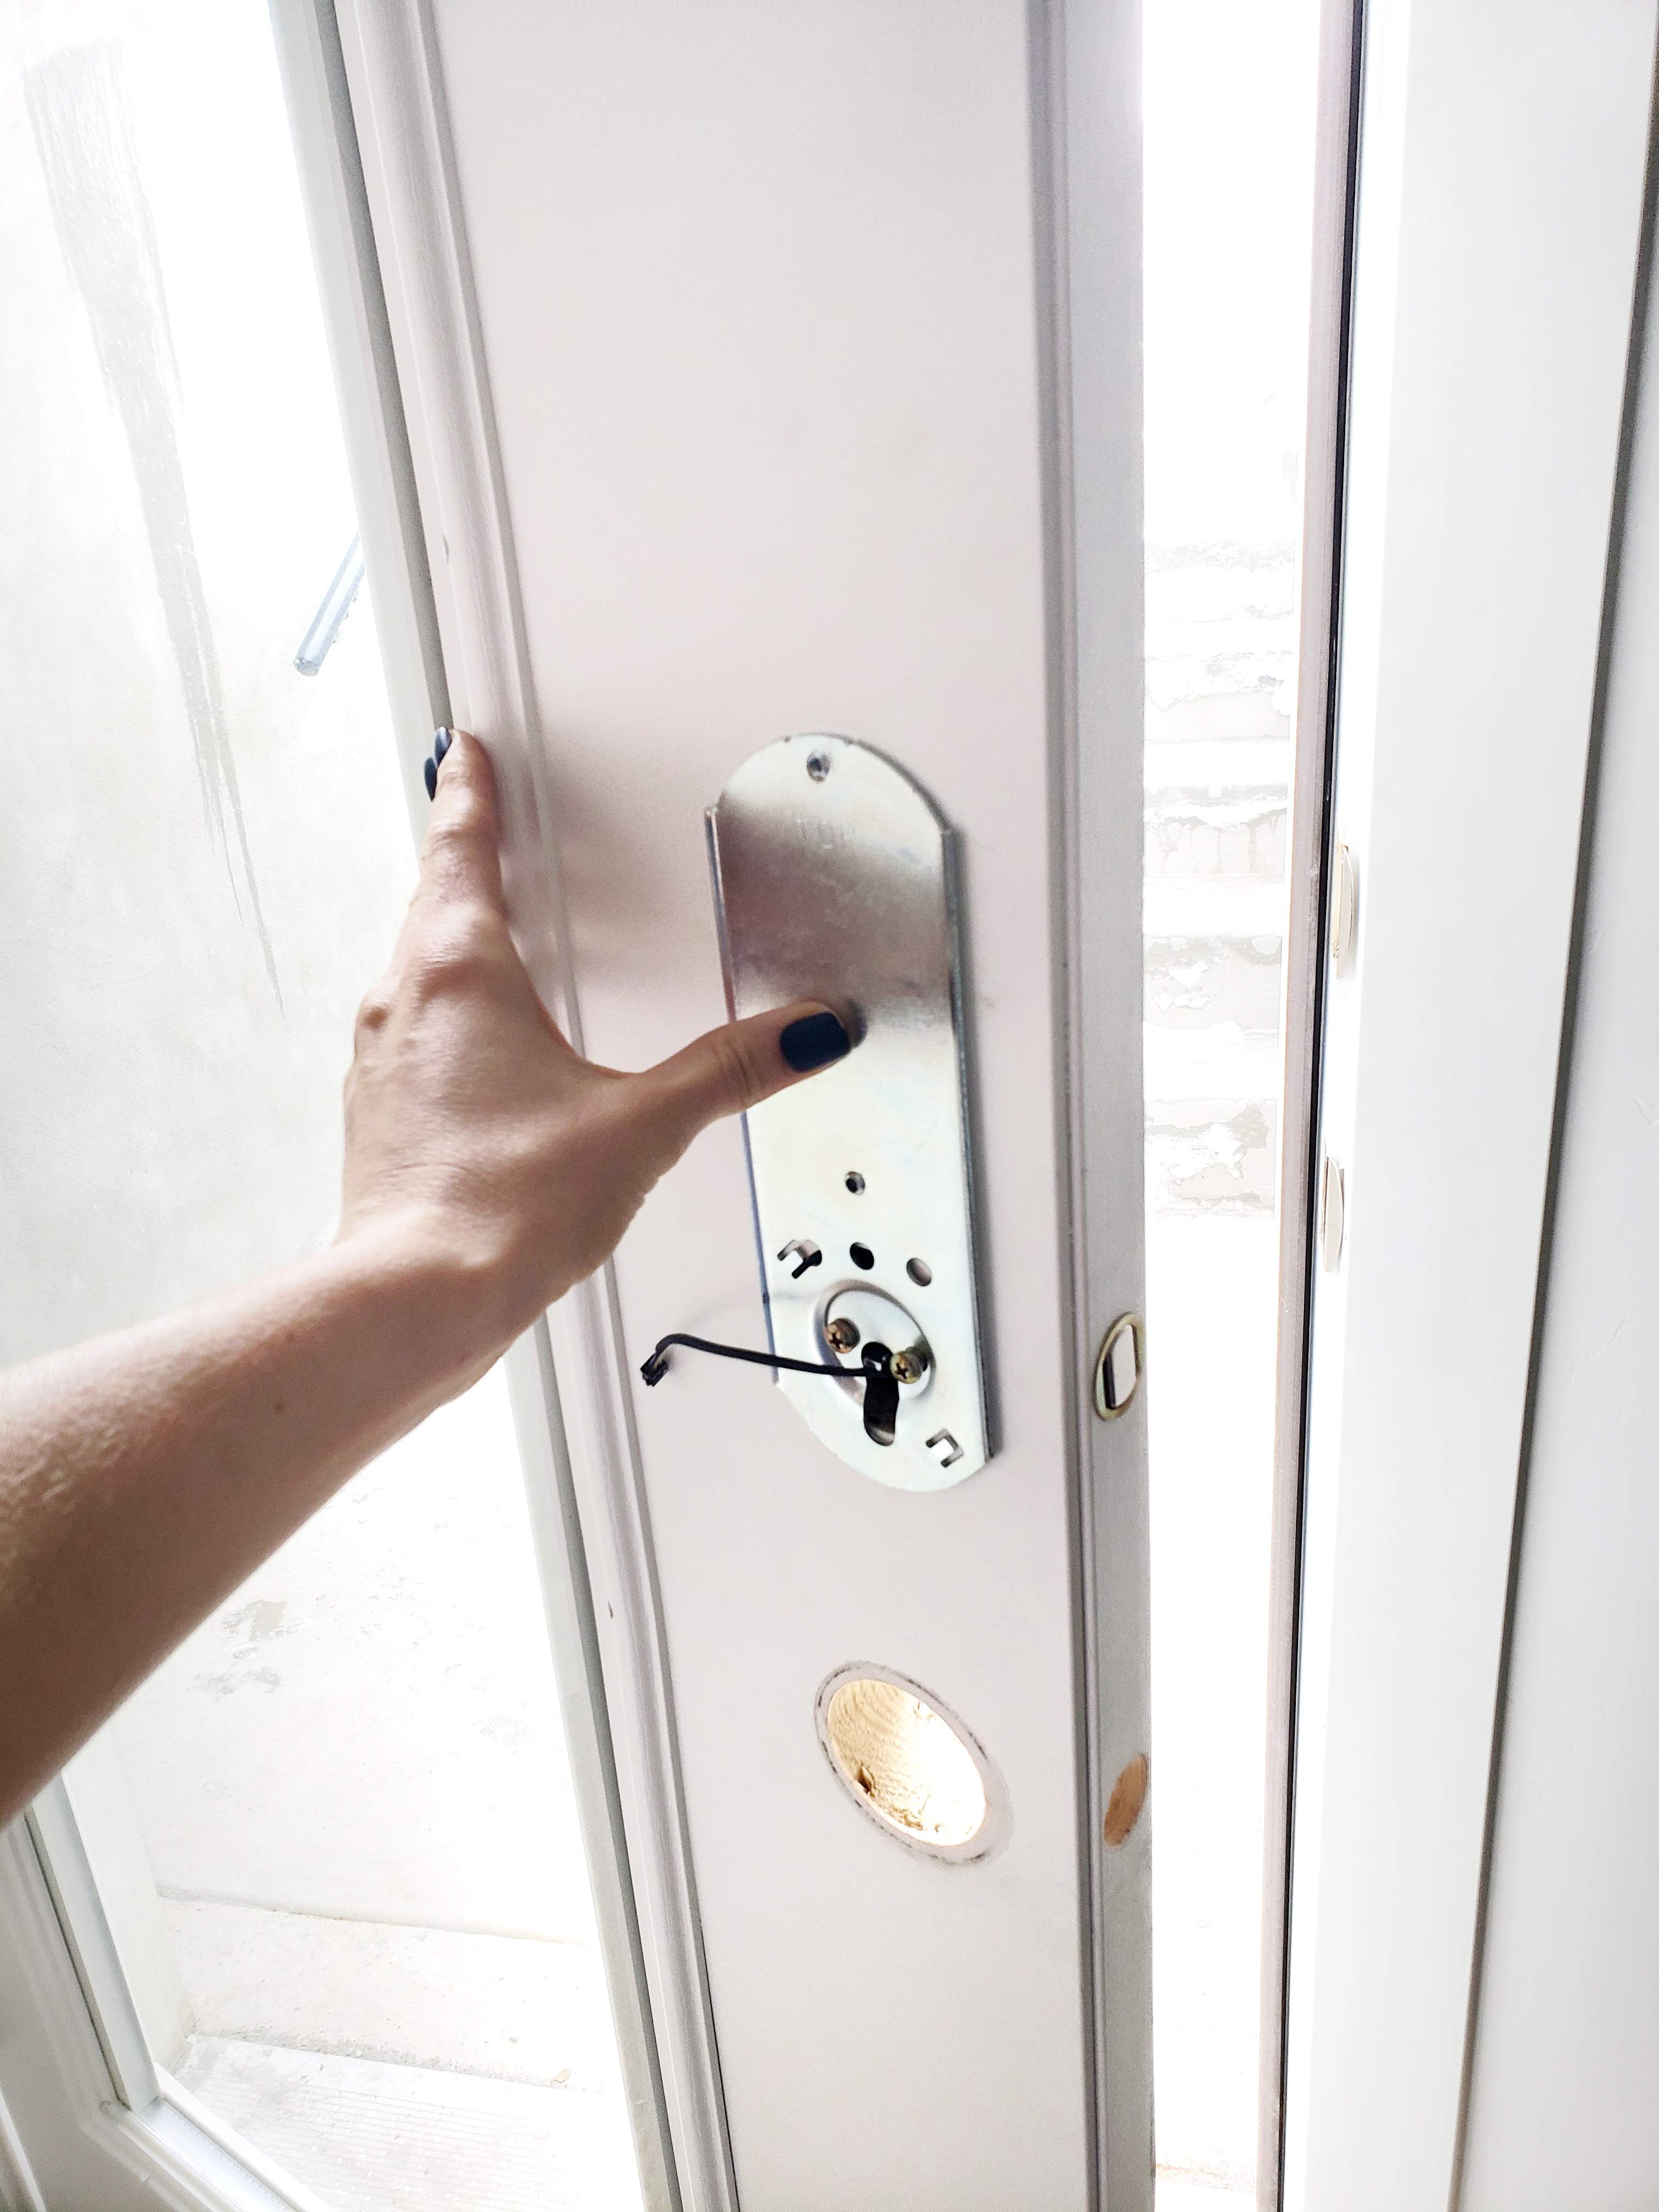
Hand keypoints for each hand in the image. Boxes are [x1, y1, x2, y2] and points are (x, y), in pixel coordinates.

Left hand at [338, 730, 848, 1365]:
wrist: (413, 1300)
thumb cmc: (500, 1206)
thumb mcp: (640, 1126)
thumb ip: (728, 1071)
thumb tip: (804, 1033)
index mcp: (459, 971)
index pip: (462, 850)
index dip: (467, 794)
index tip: (461, 753)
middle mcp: (403, 1003)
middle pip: (432, 905)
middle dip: (463, 863)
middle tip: (475, 827)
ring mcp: (381, 1063)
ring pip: (415, 973)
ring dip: (449, 942)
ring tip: (485, 935)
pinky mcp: (380, 1119)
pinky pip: (412, 1037)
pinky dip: (443, 1018)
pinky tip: (479, 1057)